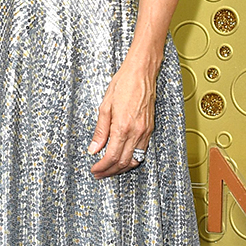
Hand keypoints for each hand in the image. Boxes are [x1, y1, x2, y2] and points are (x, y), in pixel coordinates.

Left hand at [87, 51, 159, 178]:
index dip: (102, 167)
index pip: (112, 156)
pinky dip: (132, 159)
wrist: (142, 72)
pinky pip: (142, 151)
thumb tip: (94, 149)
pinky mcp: (150, 129)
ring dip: (121, 168)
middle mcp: (137, 132)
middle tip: (99, 174)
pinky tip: (123, 159)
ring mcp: (146, 131)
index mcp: (123, 127)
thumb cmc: (123, 84)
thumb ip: (100, 131)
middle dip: (110, 171)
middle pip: (123, 162)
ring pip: (135, 160)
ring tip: (109, 170)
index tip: (94, 170)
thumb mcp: (105, 106)